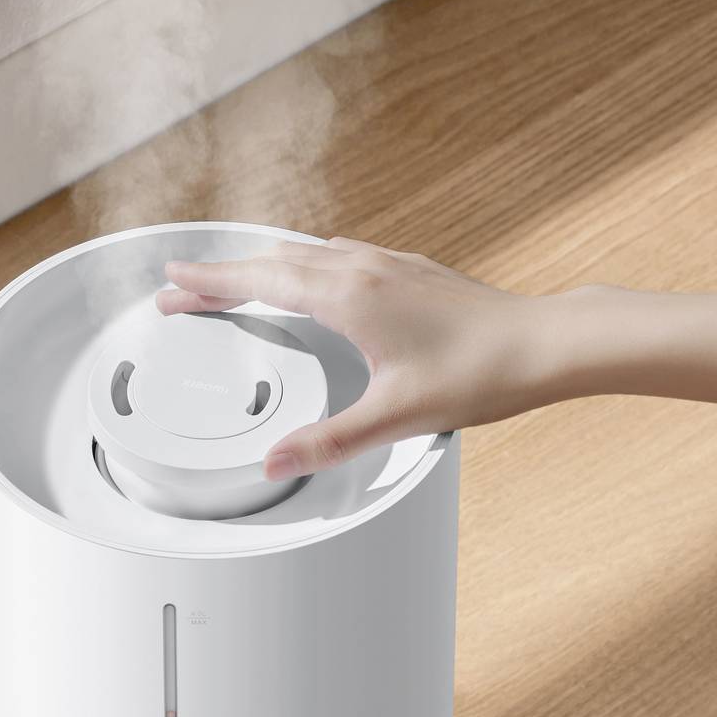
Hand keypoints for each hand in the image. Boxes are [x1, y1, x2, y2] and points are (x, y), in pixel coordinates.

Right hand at [157, 239, 557, 477]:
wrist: (543, 343)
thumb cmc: (480, 373)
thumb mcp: (397, 415)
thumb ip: (330, 440)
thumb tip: (275, 464)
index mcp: (351, 295)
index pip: (262, 280)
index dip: (212, 281)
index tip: (174, 281)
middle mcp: (365, 268)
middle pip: (275, 261)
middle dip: (224, 275)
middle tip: (183, 291)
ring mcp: (390, 263)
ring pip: (307, 253)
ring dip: (263, 265)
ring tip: (234, 282)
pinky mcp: (411, 269)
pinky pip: (338, 255)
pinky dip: (303, 263)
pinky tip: (314, 277)